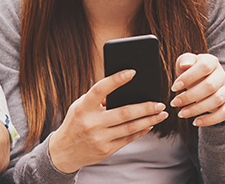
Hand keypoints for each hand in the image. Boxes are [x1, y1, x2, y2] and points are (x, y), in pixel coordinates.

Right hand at [46, 70, 168, 172]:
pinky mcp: (106, 150)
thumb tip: (125, 91)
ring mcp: (99, 138)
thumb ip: (98, 99)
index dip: (116, 80)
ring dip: (149, 120)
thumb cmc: (75, 123)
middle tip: (160, 103)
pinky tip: (149, 124)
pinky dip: (141, 131)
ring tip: (161, 114)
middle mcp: (91, 123)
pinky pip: (128, 139)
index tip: (132, 72)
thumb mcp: (80, 107)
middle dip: (145, 108)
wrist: (64, 152)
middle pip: (124, 113)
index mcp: (83, 108)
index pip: (100, 90)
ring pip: (130, 127)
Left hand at [171, 53, 224, 125]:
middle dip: (189, 96)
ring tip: (181, 113)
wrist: (208, 82)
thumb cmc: (193, 73)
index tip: (174, 87)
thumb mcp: (186, 64)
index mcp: (212, 62)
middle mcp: (223, 75)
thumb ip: (185, 61)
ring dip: (197, 109)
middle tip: (174, 103)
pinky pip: (224, 113)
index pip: (204, 67)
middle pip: (209, 86)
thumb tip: (185, 64)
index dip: (188, 77)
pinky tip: (195, 122)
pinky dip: (210, 120)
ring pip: (217, 100)